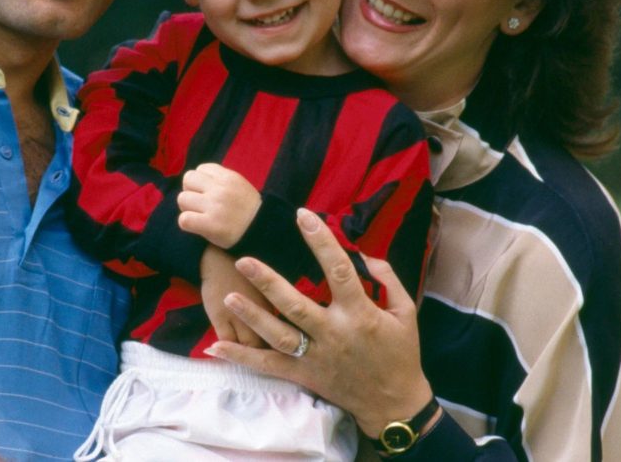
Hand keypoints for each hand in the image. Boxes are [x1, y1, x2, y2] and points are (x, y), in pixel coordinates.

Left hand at [177, 163, 261, 247]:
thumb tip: (196, 179)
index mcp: (228, 177)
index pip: (200, 169)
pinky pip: (184, 219)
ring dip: (187, 208)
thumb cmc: (247, 210)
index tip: (206, 192)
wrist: (263, 231)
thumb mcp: (239, 185)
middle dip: (190, 191)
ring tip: (198, 215)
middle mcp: (221, 189)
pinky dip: (187, 223)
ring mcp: (215, 207)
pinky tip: (196, 226)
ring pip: (182, 198)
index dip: (200, 181)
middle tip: (198, 203)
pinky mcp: (210, 225)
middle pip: (188, 179)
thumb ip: (220, 180)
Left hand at [203, 208, 433, 438]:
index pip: (338, 270)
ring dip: (252, 315)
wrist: (393, 404)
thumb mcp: (404, 312)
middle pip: (296, 305)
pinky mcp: (303, 375)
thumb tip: (364, 252)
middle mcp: (333, 334)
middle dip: (268, 282)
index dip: (321, 241)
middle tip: (243, 259)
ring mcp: (316, 357)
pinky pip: (268, 366)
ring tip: (228, 296)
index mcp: (360, 314)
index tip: (303, 215)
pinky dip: (241, 357)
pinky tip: (216, 347)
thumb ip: (387, 278)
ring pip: (278, 335)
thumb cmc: (400, 353)